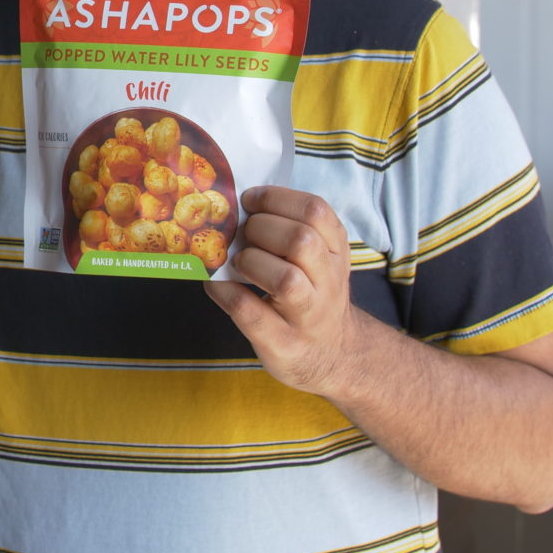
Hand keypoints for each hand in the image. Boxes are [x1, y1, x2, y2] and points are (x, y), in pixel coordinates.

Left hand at [204, 186, 372, 395]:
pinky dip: (224, 291)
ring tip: (238, 261)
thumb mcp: (318, 259)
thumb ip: (291, 230)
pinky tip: (216, 283)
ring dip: (250, 261)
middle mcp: (329, 282)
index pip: (316, 211)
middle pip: (301, 240)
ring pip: (286, 280)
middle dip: (261, 227)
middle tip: (244, 233)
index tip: (249, 199)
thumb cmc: (312, 294)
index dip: (276, 198)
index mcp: (336, 251)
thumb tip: (234, 206)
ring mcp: (308, 316)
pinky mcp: (284, 343)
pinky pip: (249, 311)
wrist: (332, 354)